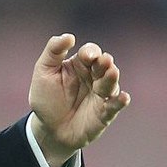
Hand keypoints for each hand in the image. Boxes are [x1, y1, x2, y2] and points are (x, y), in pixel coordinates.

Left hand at [28, 34, 130, 166]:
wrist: (48, 129)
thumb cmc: (46, 98)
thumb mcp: (44, 72)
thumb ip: (54, 51)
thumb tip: (69, 36)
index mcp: (80, 64)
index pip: (90, 52)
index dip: (91, 52)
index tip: (87, 56)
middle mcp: (94, 77)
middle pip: (104, 65)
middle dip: (105, 62)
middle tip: (104, 61)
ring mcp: (101, 95)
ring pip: (111, 83)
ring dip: (112, 78)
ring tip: (112, 73)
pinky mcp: (104, 113)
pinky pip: (115, 106)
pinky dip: (120, 101)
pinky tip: (123, 97)